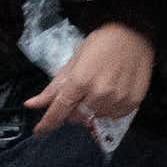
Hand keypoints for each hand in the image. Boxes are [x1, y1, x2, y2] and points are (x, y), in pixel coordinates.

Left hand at [28, 21, 154, 136]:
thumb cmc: (102, 43)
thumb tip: (31, 104)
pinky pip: (113, 116)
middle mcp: (99, 94)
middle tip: (77, 95)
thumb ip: (54, 87)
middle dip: (72, 110)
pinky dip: (107, 110)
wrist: (135, 34)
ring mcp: (118, 100)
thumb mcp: (74, 61)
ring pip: (95, 118)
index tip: (39, 131)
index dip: (47, 123)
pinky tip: (110, 94)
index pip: (60, 110)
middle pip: (77, 117)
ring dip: (90, 109)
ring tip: (97, 90)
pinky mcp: (132, 103)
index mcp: (81, 81)